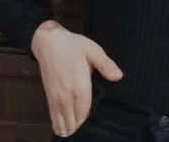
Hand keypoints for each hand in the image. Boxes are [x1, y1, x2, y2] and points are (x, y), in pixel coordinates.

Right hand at [31, 20, 122, 136]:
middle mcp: (67, 95)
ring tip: (77, 123)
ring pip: (63, 123)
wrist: (49, 42)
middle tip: (87, 118)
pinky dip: (59, 124)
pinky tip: (65, 125)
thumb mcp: (93, 50)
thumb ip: (106, 65)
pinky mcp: (49, 97)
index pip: (85, 112)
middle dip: (81, 123)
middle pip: (75, 122)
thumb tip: (119, 76)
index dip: (90, 116)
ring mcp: (56, 97)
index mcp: (80, 85)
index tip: (95, 113)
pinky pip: (53, 118)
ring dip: (70, 126)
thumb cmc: (73, 45)